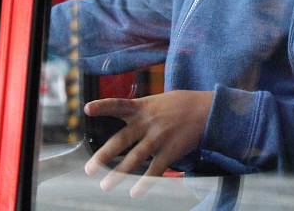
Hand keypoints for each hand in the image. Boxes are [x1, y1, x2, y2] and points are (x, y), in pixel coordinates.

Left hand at [83, 90, 213, 197]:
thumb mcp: (157, 101)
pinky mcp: (170, 150)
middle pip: (121, 140)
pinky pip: (155, 170)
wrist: (206, 109)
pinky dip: (145, 183)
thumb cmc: (179, 104)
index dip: (103, 106)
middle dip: (103, 156)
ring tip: (105, 185)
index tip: (87, 109)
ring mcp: (158, 137)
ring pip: (135, 158)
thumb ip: (140, 110)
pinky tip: (135, 193)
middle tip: (89, 169)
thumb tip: (123, 115)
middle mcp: (147, 123)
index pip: (119, 104)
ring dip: (119, 174)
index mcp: (142, 107)